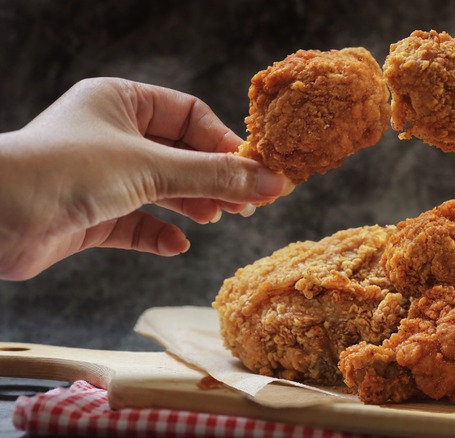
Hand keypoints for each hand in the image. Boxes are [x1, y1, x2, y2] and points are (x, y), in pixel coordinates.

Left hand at [0, 78, 293, 280]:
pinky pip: (137, 222)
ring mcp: (102, 176)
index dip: (224, 143)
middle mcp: (112, 135)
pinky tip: (176, 245)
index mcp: (121, 102)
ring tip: (218, 218)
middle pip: (181, 154)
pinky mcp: (92, 214)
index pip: (190, 116)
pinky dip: (159, 234)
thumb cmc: (64, 170)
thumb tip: (272, 182)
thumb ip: (214, 176)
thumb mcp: (151, 167)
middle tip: (246, 202)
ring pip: (163, 189)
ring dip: (192, 204)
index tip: (256, 170)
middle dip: (213, 178)